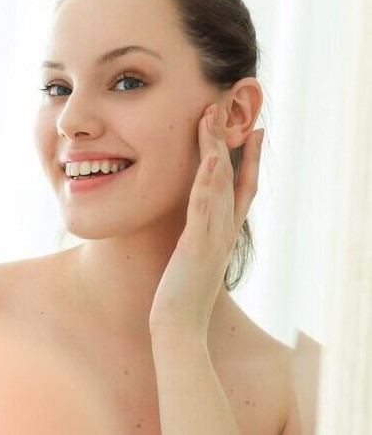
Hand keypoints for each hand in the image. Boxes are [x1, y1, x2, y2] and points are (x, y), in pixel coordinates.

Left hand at [149, 104, 263, 340]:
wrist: (179, 326)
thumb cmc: (183, 294)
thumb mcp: (196, 258)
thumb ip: (201, 238)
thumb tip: (197, 225)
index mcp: (225, 231)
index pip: (244, 188)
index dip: (252, 159)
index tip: (256, 132)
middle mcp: (225, 229)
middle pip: (232, 176)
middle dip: (229, 140)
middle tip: (225, 107)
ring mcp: (214, 236)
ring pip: (219, 183)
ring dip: (215, 148)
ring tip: (211, 116)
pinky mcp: (197, 245)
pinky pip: (203, 208)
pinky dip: (207, 183)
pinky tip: (209, 160)